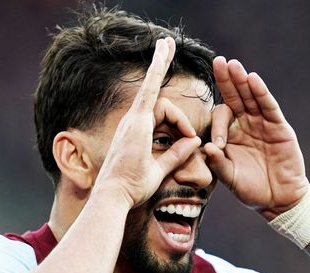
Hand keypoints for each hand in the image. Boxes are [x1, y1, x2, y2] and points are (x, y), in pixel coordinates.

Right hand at [94, 37, 201, 207]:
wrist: (115, 196)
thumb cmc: (132, 188)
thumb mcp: (160, 170)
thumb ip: (176, 155)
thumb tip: (194, 142)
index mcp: (136, 133)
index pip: (154, 107)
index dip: (173, 112)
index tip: (186, 127)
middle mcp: (132, 122)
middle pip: (157, 97)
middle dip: (160, 63)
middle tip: (167, 41)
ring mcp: (133, 120)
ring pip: (162, 104)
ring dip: (179, 118)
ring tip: (187, 139)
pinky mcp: (137, 121)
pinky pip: (149, 89)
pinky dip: (157, 69)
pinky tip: (163, 48)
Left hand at [205, 57, 308, 219]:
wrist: (279, 200)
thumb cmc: (251, 190)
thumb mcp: (230, 178)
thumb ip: (218, 163)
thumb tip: (206, 148)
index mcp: (230, 134)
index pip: (220, 118)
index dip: (218, 127)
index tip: (219, 145)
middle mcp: (245, 125)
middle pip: (234, 97)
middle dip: (226, 80)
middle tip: (217, 61)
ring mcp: (262, 124)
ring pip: (251, 97)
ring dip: (242, 81)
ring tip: (233, 64)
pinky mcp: (279, 127)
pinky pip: (268, 107)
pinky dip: (261, 93)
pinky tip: (252, 79)